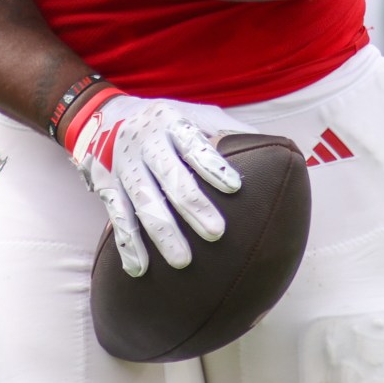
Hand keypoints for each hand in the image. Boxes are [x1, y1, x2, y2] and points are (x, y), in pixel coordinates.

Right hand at [66, 90, 242, 276]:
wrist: (105, 116)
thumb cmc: (168, 123)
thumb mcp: (196, 113)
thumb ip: (229, 130)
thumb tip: (278, 147)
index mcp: (171, 121)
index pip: (193, 141)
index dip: (212, 164)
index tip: (236, 186)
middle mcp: (145, 142)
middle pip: (169, 173)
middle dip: (192, 204)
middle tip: (217, 233)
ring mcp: (124, 165)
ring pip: (141, 199)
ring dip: (161, 231)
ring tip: (183, 261)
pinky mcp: (107, 186)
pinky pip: (116, 216)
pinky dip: (127, 242)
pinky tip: (140, 269)